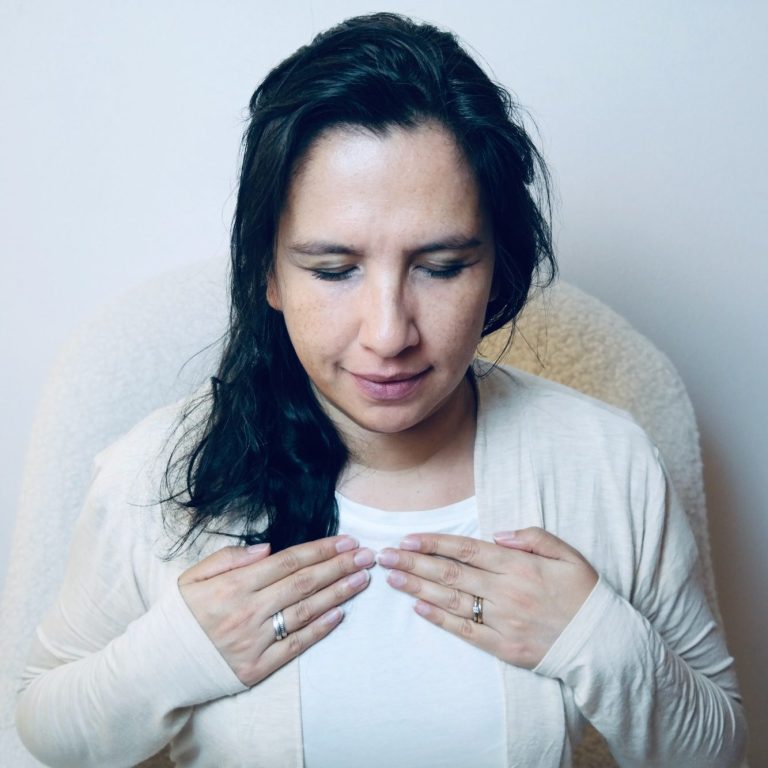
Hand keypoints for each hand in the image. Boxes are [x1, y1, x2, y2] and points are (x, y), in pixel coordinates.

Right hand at [178, 536, 373, 685]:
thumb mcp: (194, 576)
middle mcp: (248, 611)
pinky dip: (320, 629)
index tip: (347, 542)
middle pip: (303, 583)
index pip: (288, 562)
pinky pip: (295, 646)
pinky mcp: (257, 667)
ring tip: (362, 580)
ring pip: (305, 612)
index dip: (321, 550)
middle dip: (339, 567)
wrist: (158, 665)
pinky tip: (340, 614)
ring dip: (337, 594)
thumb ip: (230, 557)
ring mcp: (254, 641)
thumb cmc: (181, 614)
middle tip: (366, 556)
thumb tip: (267, 547)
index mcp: (234, 585)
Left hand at [377, 527, 597, 668]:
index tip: (408, 539)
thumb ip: (532, 537)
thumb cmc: (584, 593)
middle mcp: (506, 591)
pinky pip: (466, 632)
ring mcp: (503, 620)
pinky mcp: (504, 647)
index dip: (434, 543)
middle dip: (414, 563)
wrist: (604, 643)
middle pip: (450, 573)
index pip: (466, 550)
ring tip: (392, 579)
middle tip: (385, 556)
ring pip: (452, 600)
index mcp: (519, 565)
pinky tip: (418, 609)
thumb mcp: (567, 553)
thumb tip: (496, 534)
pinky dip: (440, 620)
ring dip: (418, 589)